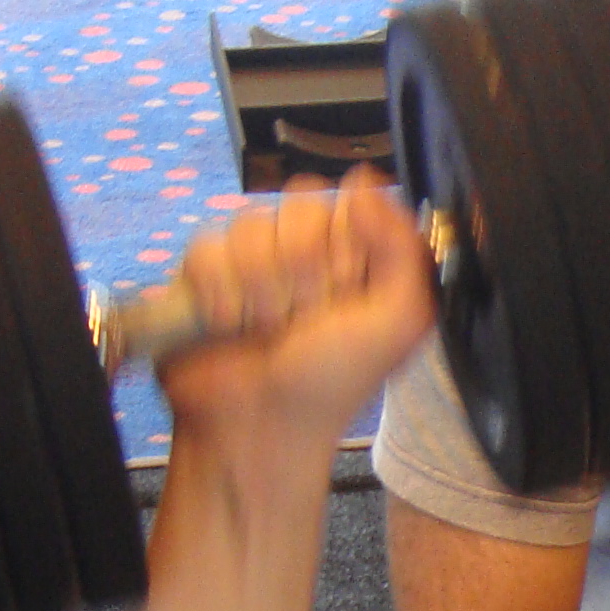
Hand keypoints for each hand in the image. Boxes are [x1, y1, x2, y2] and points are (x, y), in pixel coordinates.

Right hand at [156, 168, 440, 448]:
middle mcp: (308, 251)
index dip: (343, 242)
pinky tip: (229, 325)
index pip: (349, 200)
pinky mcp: (206, 274)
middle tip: (305, 316)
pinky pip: (207, 247)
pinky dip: (219, 292)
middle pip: (298, 204)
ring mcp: (255, 259)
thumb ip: (402, 250)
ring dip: (260, 284)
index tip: (347, 287)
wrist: (259, 427)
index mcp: (358, 256)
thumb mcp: (396, 322)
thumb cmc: (331, 383)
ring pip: (250, 223)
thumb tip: (365, 183)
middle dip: (302, 265)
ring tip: (266, 329)